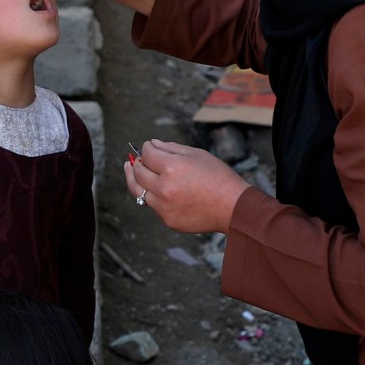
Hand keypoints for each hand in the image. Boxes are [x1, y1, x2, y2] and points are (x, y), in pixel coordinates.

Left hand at [123, 139, 247, 234]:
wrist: (233, 207)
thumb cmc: (218, 177)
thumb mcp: (197, 155)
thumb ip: (171, 149)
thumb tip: (152, 144)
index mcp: (171, 168)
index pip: (147, 154)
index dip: (146, 148)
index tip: (148, 146)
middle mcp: (164, 188)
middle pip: (138, 173)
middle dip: (136, 163)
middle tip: (136, 160)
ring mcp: (164, 206)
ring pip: (138, 191)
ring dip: (135, 180)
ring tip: (131, 171)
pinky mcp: (168, 220)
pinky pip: (153, 205)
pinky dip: (152, 195)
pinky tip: (156, 189)